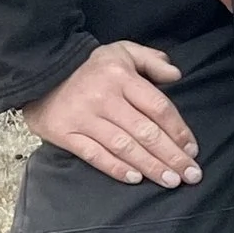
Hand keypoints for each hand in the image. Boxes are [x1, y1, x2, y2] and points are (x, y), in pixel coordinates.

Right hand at [21, 40, 201, 188]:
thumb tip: (176, 74)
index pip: (158, 107)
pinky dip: (116, 168)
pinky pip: (95, 155)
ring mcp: (84, 117)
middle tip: (191, 175)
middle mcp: (104, 98)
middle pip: (145, 132)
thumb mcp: (121, 51)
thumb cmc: (89, 66)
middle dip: (172, 156)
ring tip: (171, 181)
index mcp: (121, 76)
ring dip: (151, 167)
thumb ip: (151, 60)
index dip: (179, 131)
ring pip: (124, 147)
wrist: (40, 72)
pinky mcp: (66, 133)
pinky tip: (136, 178)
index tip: (192, 149)